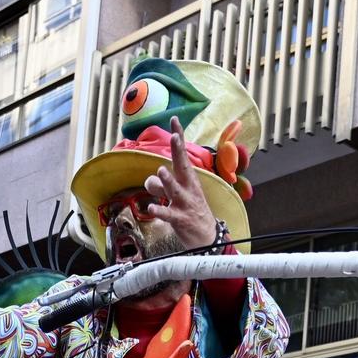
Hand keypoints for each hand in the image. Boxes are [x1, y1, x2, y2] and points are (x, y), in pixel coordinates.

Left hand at [142, 119, 216, 250]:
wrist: (208, 237)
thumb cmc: (191, 212)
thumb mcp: (176, 196)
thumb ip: (161, 186)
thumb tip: (149, 180)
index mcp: (188, 179)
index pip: (183, 155)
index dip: (179, 138)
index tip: (174, 120)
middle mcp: (188, 188)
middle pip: (183, 166)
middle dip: (178, 152)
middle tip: (174, 137)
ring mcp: (185, 203)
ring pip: (175, 190)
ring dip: (168, 181)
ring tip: (161, 171)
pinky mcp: (180, 219)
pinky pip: (168, 214)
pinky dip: (160, 211)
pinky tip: (151, 208)